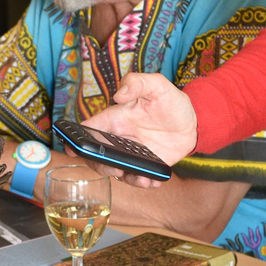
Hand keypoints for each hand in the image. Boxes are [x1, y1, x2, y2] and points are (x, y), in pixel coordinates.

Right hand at [84, 73, 198, 186]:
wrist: (193, 121)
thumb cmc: (170, 101)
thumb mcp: (157, 85)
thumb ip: (137, 82)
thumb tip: (119, 95)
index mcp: (115, 118)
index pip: (90, 129)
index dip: (77, 139)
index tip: (73, 150)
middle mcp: (120, 138)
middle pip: (98, 155)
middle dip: (101, 166)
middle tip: (116, 168)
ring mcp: (132, 154)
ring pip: (118, 170)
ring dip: (125, 178)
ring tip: (142, 180)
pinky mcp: (146, 165)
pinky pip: (138, 178)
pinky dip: (143, 183)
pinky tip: (152, 181)